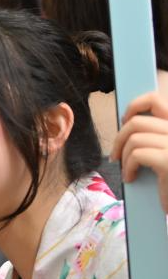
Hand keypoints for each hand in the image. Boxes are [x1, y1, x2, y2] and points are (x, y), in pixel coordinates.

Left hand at [111, 91, 167, 212]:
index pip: (156, 100)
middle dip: (119, 137)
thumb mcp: (164, 153)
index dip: (135, 106)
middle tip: (115, 155)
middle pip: (138, 121)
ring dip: (123, 154)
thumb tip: (127, 122)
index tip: (124, 120)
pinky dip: (128, 167)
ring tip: (125, 168)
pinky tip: (131, 178)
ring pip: (134, 137)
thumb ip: (155, 136)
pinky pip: (137, 154)